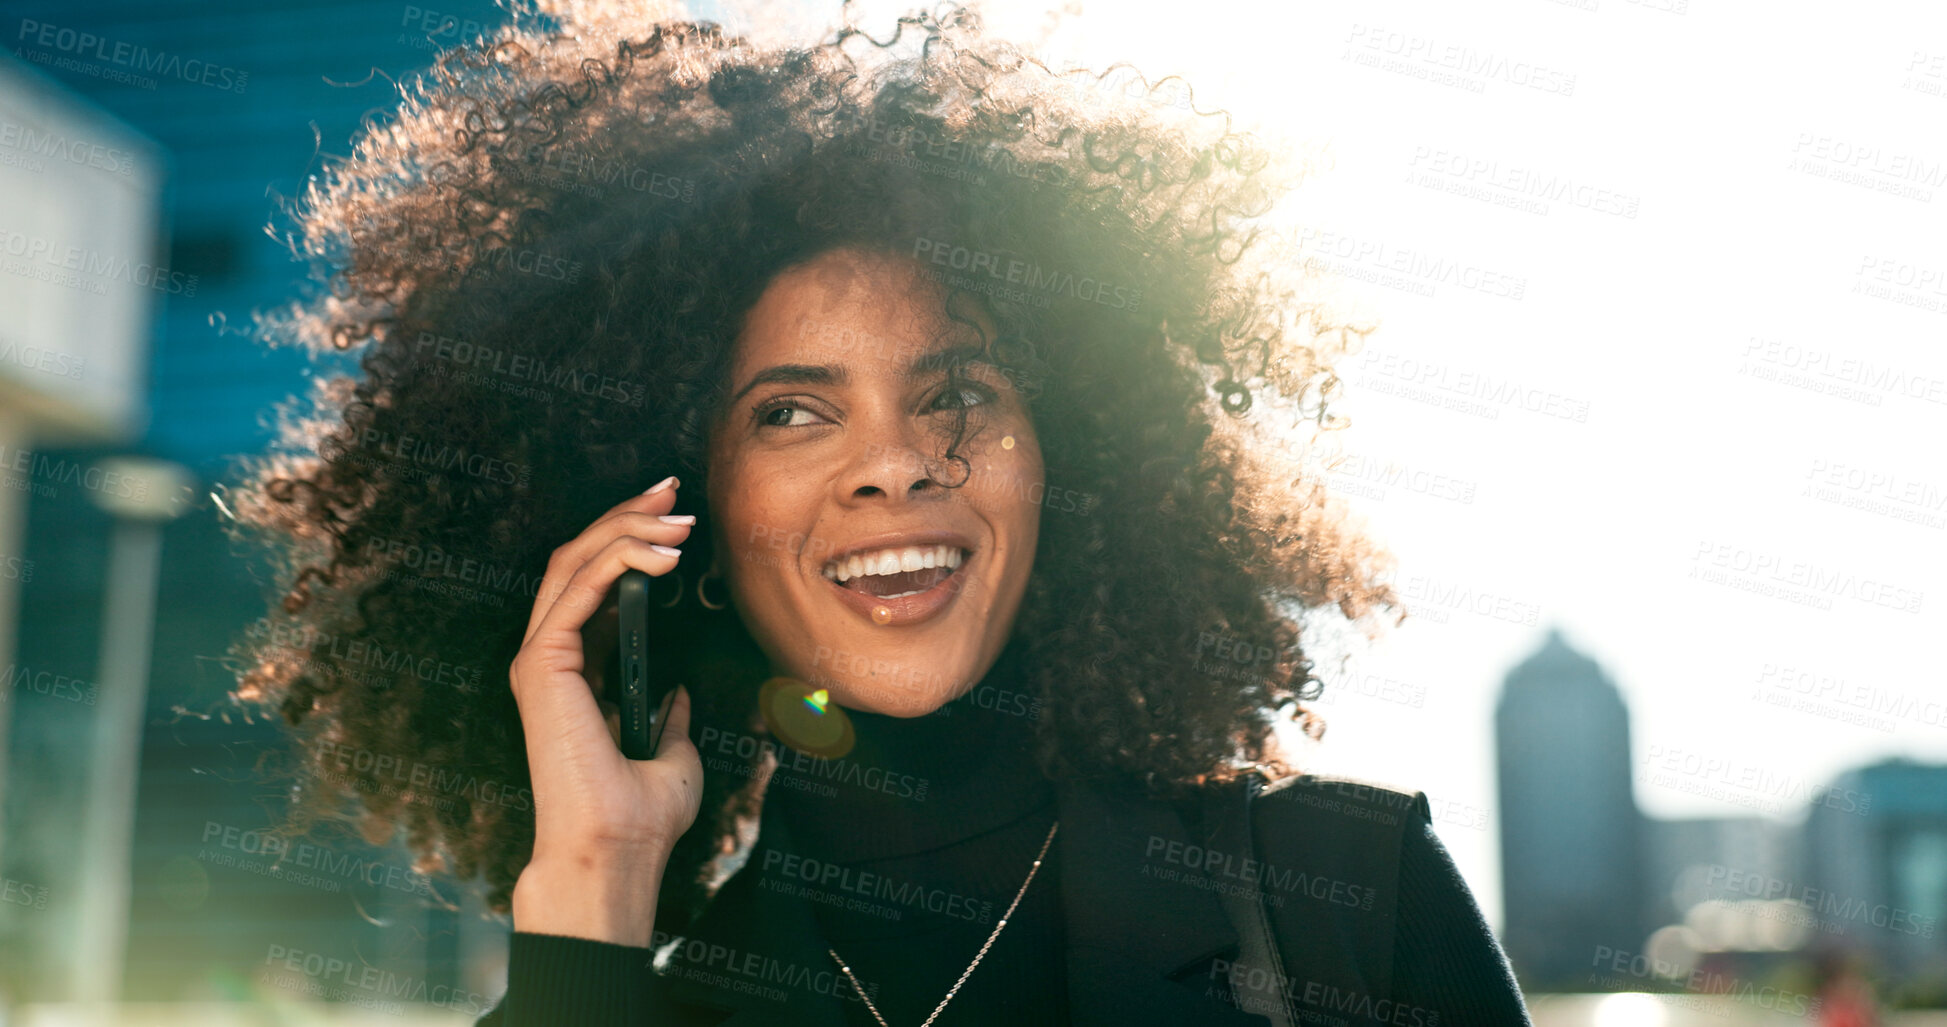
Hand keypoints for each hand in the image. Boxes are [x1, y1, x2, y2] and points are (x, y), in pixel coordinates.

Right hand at [507, 476, 702, 945]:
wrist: (616, 851)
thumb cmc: (639, 817)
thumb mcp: (671, 754)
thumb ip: (669, 718)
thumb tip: (678, 692)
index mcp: (575, 674)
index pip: (594, 584)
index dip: (630, 541)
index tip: (675, 517)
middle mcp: (551, 658)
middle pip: (578, 559)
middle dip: (626, 515)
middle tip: (672, 490)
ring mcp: (541, 657)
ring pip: (574, 562)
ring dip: (627, 528)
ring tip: (678, 516)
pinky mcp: (543, 662)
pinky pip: (578, 589)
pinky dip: (619, 559)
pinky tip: (662, 553)